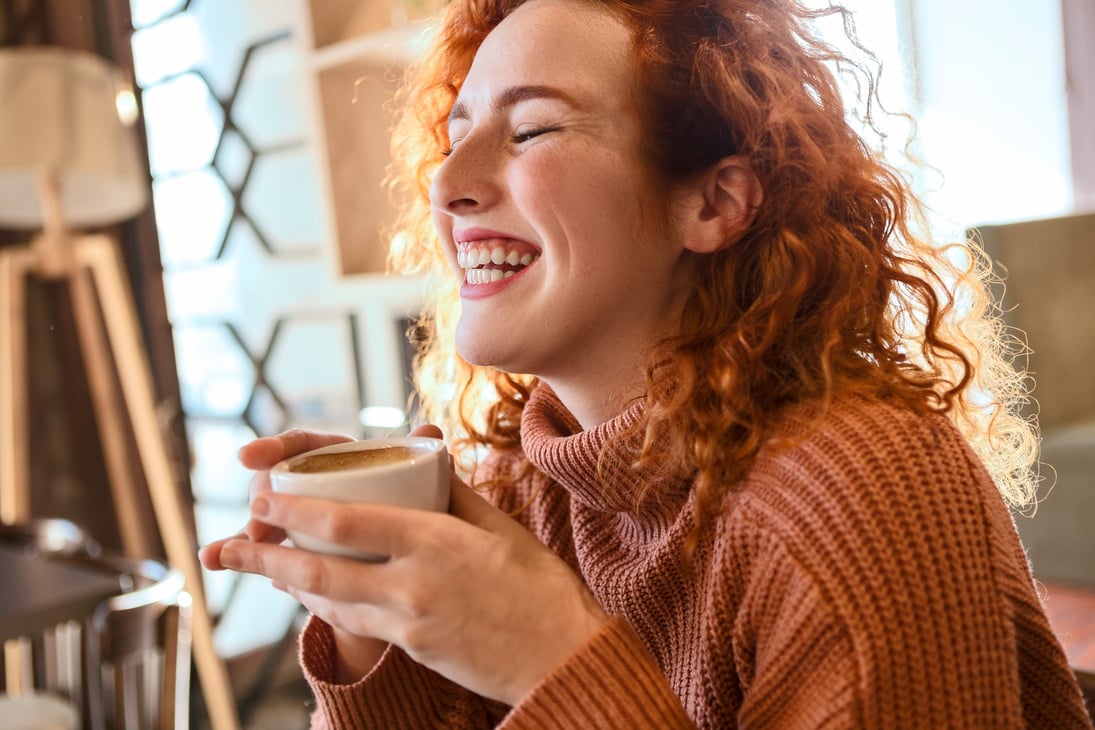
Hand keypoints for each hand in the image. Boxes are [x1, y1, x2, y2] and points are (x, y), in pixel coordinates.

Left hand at [211, 428, 609, 705]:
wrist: (562, 655)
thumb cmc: (539, 586)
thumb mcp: (500, 527)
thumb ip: (453, 491)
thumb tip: (425, 450)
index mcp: (436, 541)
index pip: (346, 520)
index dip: (294, 510)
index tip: (263, 497)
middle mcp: (414, 583)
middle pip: (319, 570)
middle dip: (266, 557)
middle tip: (232, 542)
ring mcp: (410, 623)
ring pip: (329, 601)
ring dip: (286, 584)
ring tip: (257, 564)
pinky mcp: (413, 650)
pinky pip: (354, 624)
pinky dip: (323, 605)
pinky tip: (308, 593)